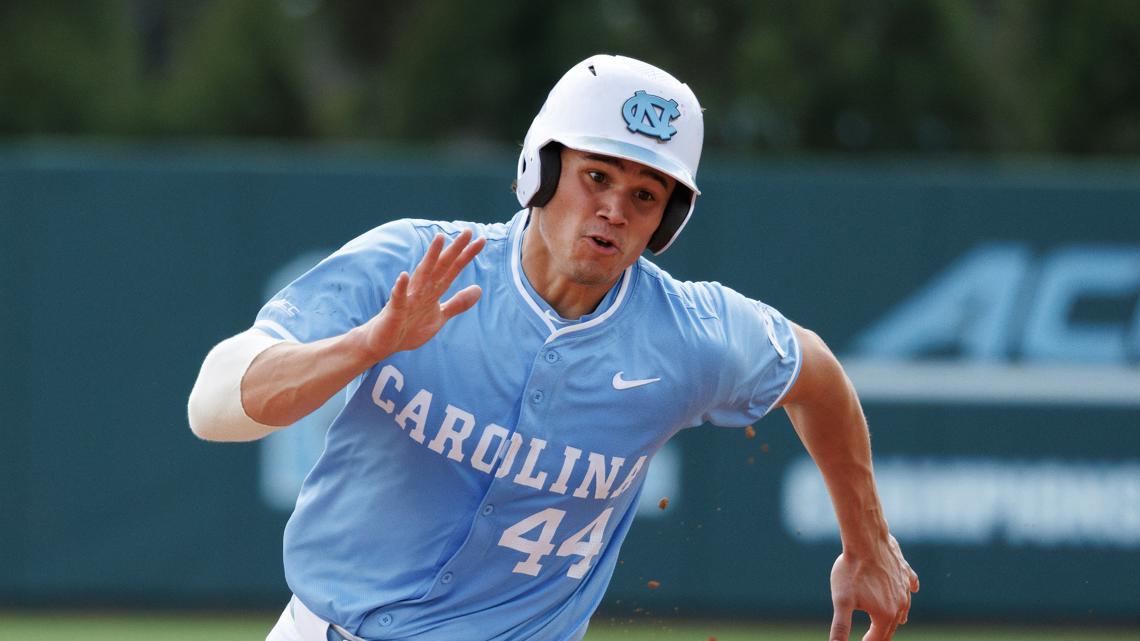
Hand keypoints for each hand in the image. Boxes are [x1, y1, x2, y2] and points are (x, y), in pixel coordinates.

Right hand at [361, 229, 484, 356]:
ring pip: (422, 275)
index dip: (467, 256)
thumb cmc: (409, 327)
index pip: (453, 270)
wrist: (383, 344)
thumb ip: (458, 303)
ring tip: (440, 239)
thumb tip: (479, 289)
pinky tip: (403, 276)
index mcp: (433, 290)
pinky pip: (398, 298)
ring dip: (430, 258)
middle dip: (454, 249)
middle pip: (441, 266)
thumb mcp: (440, 316)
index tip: (481, 240)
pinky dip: (400, 288)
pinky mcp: (395, 311)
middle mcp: (422, 289)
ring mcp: (408, 298)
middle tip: (468, 231)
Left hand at [828, 534, 918, 640]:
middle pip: (891, 627)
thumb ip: (840, 627)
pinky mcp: (905, 572)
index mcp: (885, 615)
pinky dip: (909, 591)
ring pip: (903, 609)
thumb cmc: (852, 570)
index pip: (878, 639)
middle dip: (880, 634)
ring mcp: (905, 588)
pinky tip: (911, 590)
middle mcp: (900, 605)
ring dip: (896, 617)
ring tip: (891, 623)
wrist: (865, 540)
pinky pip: (910, 586)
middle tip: (871, 636)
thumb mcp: (841, 601)